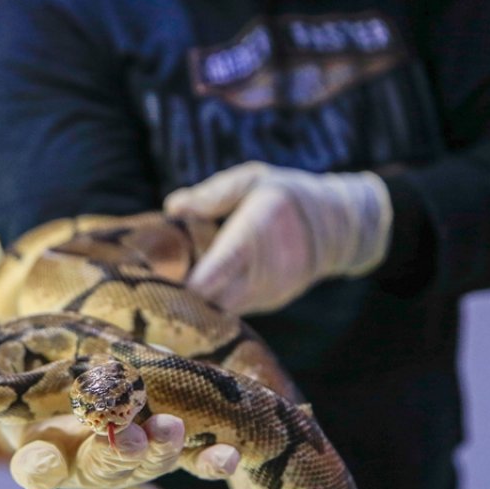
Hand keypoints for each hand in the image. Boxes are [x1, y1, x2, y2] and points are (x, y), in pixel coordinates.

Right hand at [0, 380, 240, 488]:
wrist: (105, 373)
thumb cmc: (46, 386)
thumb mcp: (3, 387)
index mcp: (47, 446)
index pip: (36, 467)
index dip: (39, 465)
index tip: (44, 456)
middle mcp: (91, 456)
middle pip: (98, 470)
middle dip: (113, 458)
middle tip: (129, 439)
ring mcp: (135, 452)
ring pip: (145, 464)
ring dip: (161, 453)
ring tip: (174, 430)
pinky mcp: (175, 442)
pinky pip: (197, 459)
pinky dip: (212, 461)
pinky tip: (229, 458)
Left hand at [164, 161, 391, 314]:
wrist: (339, 227)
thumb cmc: (286, 195)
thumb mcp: (253, 179)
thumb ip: (213, 194)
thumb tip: (173, 208)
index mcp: (260, 227)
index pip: (223, 263)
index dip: (190, 278)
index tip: (159, 277)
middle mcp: (267, 265)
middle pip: (214, 295)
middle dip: (180, 292)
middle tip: (150, 281)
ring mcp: (269, 290)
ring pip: (220, 308)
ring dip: (193, 301)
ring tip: (166, 285)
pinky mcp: (268, 303)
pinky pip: (231, 309)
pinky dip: (210, 302)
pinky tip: (192, 289)